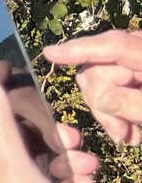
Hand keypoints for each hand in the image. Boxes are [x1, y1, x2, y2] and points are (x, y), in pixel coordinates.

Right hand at [44, 29, 141, 146]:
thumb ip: (136, 105)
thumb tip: (103, 101)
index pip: (114, 45)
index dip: (81, 49)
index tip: (49, 54)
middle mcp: (138, 52)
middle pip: (100, 68)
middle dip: (102, 102)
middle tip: (121, 136)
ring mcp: (135, 65)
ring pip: (100, 82)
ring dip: (109, 112)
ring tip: (128, 137)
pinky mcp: (134, 81)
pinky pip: (113, 89)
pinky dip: (117, 112)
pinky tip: (130, 132)